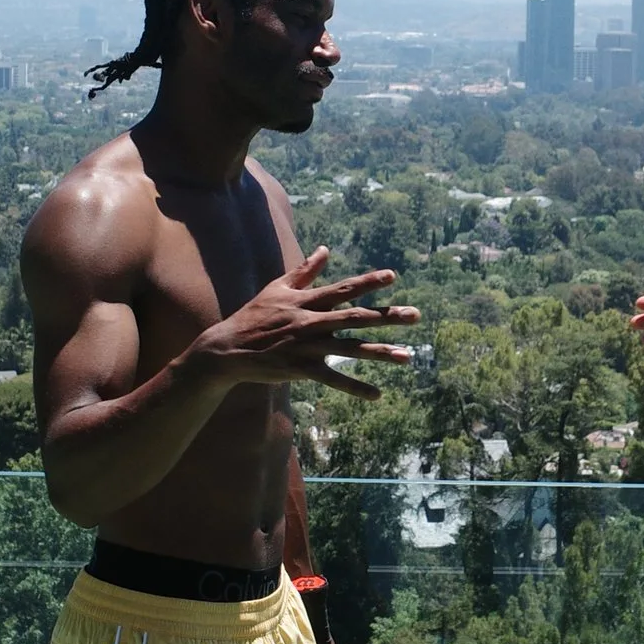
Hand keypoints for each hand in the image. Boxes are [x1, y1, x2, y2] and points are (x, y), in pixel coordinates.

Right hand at [205, 249, 419, 398]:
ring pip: (350, 350)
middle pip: (355, 318)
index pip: (343, 289)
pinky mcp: (302, 369)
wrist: (228, 348)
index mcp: (306, 301)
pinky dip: (355, 387)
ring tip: (406, 356)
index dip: (368, 282)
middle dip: (387, 317)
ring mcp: (307, 347)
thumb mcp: (278, 288)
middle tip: (415, 315)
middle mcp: (310, 322)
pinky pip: (333, 380)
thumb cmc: (254, 315)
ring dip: (380, 353)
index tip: (393, 276)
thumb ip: (305, 270)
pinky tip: (377, 394)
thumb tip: (325, 249)